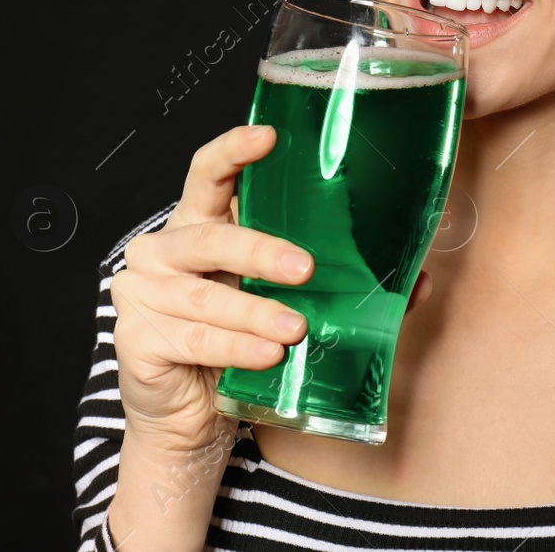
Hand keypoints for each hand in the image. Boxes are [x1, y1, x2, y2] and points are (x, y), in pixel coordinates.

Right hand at [109, 124, 316, 457]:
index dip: (233, 151)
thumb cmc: (235, 346)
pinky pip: (193, 339)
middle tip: (306, 269)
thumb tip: (418, 281)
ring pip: (203, 297)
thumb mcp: (281, 303)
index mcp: (197, 225)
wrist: (187, 416)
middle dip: (259, 250)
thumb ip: (337, 287)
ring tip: (295, 329)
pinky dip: (235, 347)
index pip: (206, 172)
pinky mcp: (136, 338)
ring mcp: (142, 293)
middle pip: (209, 237)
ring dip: (253, 312)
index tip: (269, 137)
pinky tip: (268, 354)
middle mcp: (162, 250)